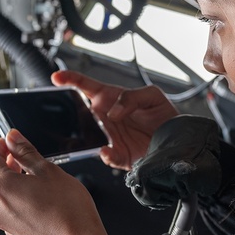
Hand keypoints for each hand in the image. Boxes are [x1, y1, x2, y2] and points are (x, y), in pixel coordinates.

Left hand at [0, 129, 111, 234]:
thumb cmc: (68, 209)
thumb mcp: (48, 170)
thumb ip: (26, 152)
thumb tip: (13, 138)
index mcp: (2, 187)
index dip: (1, 147)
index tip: (10, 141)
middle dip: (10, 164)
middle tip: (26, 155)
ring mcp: (6, 223)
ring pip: (7, 195)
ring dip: (18, 183)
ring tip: (40, 178)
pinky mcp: (17, 234)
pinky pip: (14, 210)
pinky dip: (23, 200)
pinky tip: (42, 198)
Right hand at [51, 70, 178, 170]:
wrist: (177, 140)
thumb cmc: (162, 115)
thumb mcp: (152, 96)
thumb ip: (132, 97)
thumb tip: (113, 111)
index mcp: (110, 99)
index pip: (85, 86)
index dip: (69, 80)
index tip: (57, 77)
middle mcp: (105, 118)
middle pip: (80, 112)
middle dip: (73, 111)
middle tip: (78, 109)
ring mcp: (109, 136)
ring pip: (88, 136)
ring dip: (85, 135)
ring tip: (91, 131)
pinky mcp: (118, 155)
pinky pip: (106, 156)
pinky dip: (105, 155)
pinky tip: (107, 150)